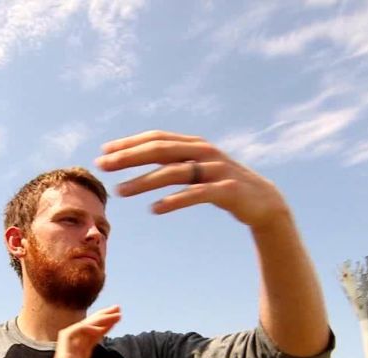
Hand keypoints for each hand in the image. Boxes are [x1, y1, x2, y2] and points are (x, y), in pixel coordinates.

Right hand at [45, 306, 126, 357]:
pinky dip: (84, 327)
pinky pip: (69, 336)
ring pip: (76, 331)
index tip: (117, 321)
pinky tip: (101, 325)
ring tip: (113, 313)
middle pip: (83, 334)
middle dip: (100, 320)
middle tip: (118, 310)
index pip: (89, 344)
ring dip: (94, 320)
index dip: (102, 331)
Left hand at [95, 131, 289, 228]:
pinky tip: (154, 209)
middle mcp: (204, 152)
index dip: (129, 143)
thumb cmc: (223, 185)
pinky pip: (196, 195)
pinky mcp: (227, 190)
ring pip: (174, 173)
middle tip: (103, 165)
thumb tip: (137, 160)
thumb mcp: (197, 169)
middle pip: (161, 150)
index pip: (156, 138)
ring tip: (120, 191)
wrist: (264, 202)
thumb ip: (173, 162)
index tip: (104, 152)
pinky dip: (174, 201)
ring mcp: (216, 170)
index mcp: (194, 144)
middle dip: (129, 157)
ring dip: (144, 181)